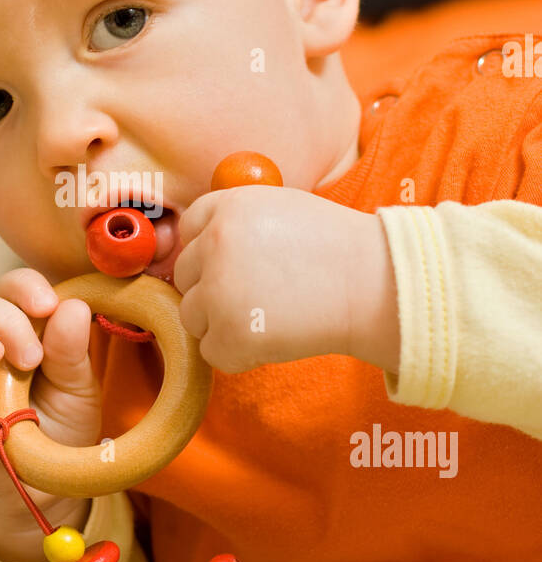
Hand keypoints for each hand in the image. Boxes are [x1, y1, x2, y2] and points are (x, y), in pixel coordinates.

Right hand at [0, 267, 101, 524]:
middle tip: (33, 356)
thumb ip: (72, 351)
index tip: (48, 305)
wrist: (49, 490)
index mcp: (15, 331)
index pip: (7, 288)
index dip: (24, 286)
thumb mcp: (79, 389)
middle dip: (5, 319)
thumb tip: (72, 307)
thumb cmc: (60, 430)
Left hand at [173, 186, 399, 374]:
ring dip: (222, 323)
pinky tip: (274, 337)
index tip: (234, 266)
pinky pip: (211, 352)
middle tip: (259, 297)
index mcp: (228, 207)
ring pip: (192, 316)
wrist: (376, 286)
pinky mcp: (230, 334)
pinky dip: (238, 354)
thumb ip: (236, 222)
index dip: (208, 251)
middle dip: (213, 290)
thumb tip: (197, 248)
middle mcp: (215, 243)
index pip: (189, 229)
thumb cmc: (335, 249)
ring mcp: (219, 290)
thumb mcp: (280, 208)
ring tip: (269, 316)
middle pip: (185, 275)